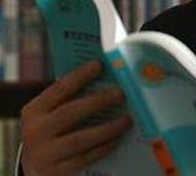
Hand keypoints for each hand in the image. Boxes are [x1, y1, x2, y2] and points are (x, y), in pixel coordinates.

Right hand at [20, 61, 131, 175]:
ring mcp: (44, 154)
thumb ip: (70, 99)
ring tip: (127, 119)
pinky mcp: (55, 172)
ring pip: (81, 139)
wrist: (34, 166)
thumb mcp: (51, 113)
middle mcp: (35, 131)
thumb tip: (105, 79)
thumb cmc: (51, 131)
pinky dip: (103, 148)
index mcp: (34, 111)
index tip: (99, 65)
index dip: (79, 76)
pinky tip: (117, 139)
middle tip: (121, 94)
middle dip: (98, 102)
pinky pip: (85, 158)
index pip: (59, 90)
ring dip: (108, 128)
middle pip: (71, 113)